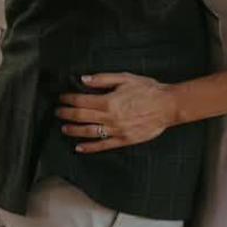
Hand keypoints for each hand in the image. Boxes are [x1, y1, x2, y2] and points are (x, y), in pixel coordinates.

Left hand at [55, 72, 177, 152]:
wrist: (168, 105)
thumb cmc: (148, 90)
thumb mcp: (126, 78)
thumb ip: (103, 79)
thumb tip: (84, 79)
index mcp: (109, 101)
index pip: (82, 101)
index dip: (69, 99)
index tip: (62, 98)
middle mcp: (110, 118)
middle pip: (81, 116)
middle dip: (67, 114)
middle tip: (58, 111)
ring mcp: (116, 131)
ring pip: (88, 132)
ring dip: (73, 130)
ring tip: (64, 128)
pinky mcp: (124, 140)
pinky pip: (103, 146)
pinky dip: (89, 147)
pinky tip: (79, 147)